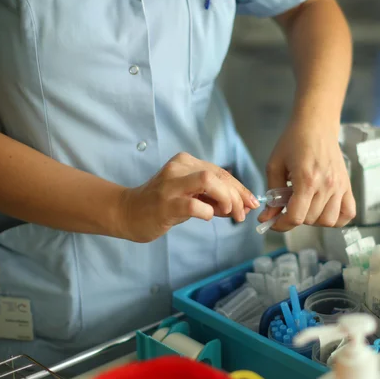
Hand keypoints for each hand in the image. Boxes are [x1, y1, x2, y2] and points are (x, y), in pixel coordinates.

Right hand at [118, 152, 259, 242]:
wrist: (128, 213)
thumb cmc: (162, 204)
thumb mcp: (190, 196)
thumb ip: (214, 198)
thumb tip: (242, 205)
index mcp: (186, 162)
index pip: (221, 172)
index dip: (240, 188)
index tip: (251, 203)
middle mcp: (178, 168)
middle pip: (218, 175)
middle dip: (237, 196)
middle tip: (242, 214)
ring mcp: (170, 185)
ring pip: (209, 181)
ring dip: (226, 198)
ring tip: (228, 213)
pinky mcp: (165, 203)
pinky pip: (194, 205)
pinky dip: (207, 212)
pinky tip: (207, 217)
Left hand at [259, 123, 354, 230]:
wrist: (316, 124)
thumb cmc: (293, 141)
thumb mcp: (275, 165)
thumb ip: (272, 194)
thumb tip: (267, 217)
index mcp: (307, 180)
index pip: (296, 217)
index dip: (281, 224)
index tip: (273, 222)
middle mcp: (326, 186)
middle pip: (310, 220)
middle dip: (294, 218)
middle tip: (287, 205)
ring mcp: (339, 187)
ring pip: (328, 221)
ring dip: (314, 219)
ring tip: (306, 206)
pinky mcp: (347, 185)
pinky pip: (348, 214)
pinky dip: (336, 218)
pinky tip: (324, 210)